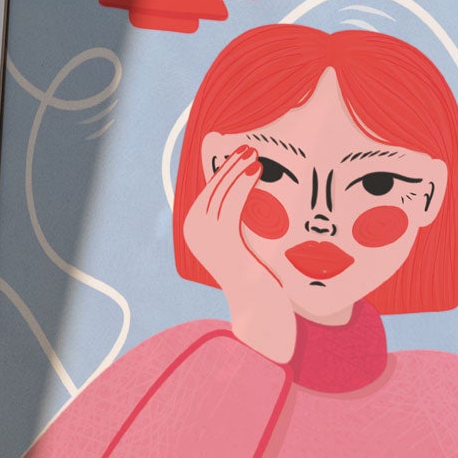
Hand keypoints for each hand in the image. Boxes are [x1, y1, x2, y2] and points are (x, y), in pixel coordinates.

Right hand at [182, 144, 295, 364]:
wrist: (261, 310)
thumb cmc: (258, 276)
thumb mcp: (241, 241)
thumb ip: (236, 219)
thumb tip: (243, 188)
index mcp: (197, 232)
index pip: (207, 193)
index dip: (222, 171)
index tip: (237, 153)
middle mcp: (196, 236)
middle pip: (211, 191)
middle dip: (228, 167)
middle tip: (246, 147)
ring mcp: (207, 241)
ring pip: (220, 196)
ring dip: (237, 171)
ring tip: (254, 155)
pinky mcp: (223, 245)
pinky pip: (231, 207)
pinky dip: (243, 185)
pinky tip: (257, 172)